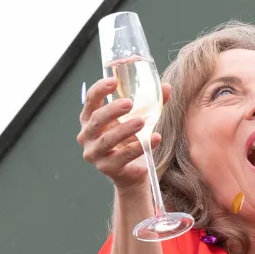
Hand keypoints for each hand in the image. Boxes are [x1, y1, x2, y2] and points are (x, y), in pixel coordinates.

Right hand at [78, 77, 169, 191]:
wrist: (134, 172)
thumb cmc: (131, 140)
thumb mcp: (139, 119)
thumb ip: (151, 103)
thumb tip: (167, 87)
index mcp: (91, 119)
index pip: (90, 100)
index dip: (99, 90)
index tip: (113, 81)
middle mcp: (87, 135)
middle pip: (96, 119)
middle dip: (112, 110)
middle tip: (130, 103)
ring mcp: (95, 153)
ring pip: (107, 140)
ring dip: (125, 129)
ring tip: (141, 121)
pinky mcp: (107, 168)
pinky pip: (122, 157)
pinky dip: (138, 148)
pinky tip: (154, 139)